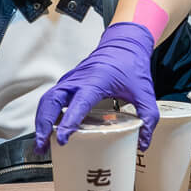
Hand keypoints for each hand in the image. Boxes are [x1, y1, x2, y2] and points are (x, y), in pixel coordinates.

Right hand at [35, 22, 156, 151]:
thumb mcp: (145, 92)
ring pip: (48, 100)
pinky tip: (48, 131)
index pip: (78, 103)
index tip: (62, 139)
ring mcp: (70, 80)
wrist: (124, 44)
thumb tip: (143, 144)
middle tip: (43, 146)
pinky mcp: (68, 83)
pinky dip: (46, 115)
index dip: (68, 121)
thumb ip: (148, 118)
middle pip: (52, 101)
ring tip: (42, 145)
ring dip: (42, 121)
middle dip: (44, 124)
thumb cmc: (132, 65)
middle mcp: (78, 80)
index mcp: (96, 81)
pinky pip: (51, 99)